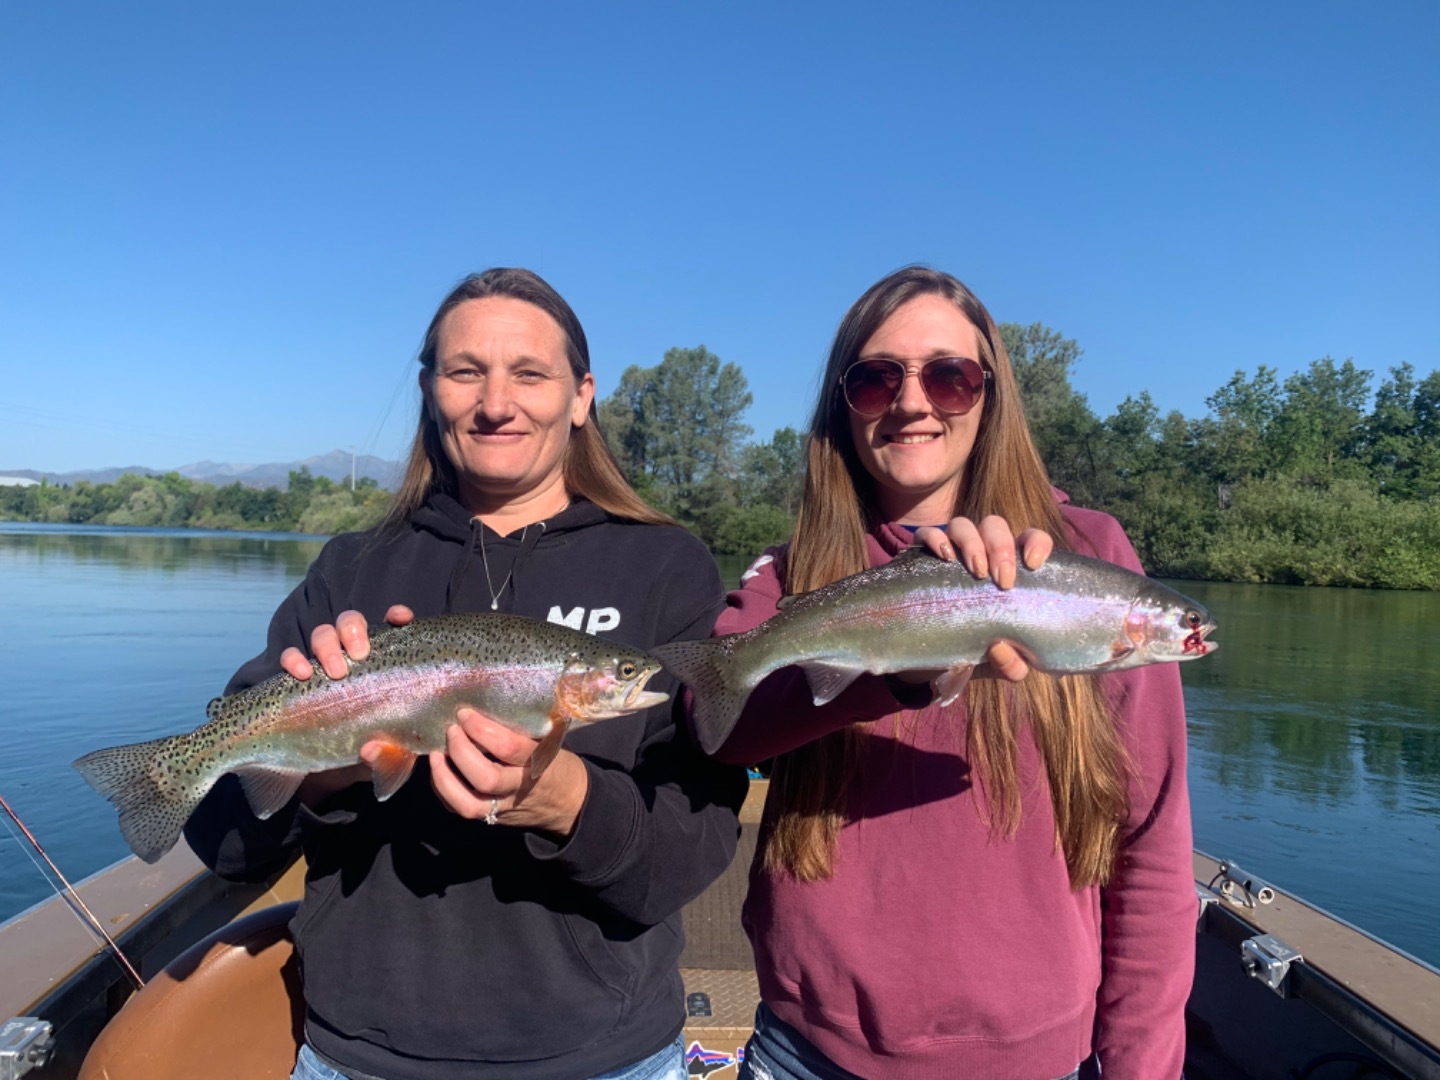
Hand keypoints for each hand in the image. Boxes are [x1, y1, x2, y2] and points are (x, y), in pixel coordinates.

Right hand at [282, 605, 413, 804]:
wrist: (335, 774)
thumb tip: (371, 748)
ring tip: (336, 671)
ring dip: (327, 644)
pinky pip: (290, 658)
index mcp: (387, 665)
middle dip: (353, 630)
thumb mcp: (392, 759)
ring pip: (323, 633)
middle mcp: (355, 658)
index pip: (394, 628)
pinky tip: (301, 673)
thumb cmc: (376, 751)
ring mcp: (326, 666)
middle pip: (351, 622)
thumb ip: (390, 756)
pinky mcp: (299, 680)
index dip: (397, 616)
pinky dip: (293, 659)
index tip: (400, 618)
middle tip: (359, 654)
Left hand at [429, 708, 589, 837]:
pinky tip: (440, 769)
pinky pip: (460, 809)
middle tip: (451, 730)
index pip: (508, 748)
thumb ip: (520, 731)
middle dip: (461, 751)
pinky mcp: (491, 819)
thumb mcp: (548, 743)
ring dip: (444, 777)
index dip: (481, 729)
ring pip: (468, 804)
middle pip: (485, 778)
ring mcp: (503, 808)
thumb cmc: (555, 764)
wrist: (568, 804)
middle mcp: (519, 789)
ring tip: (436, 754)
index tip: (465, 713)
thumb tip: (481, 707)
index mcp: (538, 764)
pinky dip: (444, 789)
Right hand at [911, 515, 1054, 682]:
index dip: (1036, 542)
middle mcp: (982, 554)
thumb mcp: (1000, 665)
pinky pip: (926, 534)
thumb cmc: (976, 653)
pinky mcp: (920, 557)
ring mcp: (951, 552)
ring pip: (963, 524)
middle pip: (995, 526)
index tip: (1033, 564)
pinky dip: (935, 538)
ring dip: (972, 542)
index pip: (1030, 538)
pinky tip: (943, 557)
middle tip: (1002, 581)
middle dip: (1001, 547)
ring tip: (976, 572)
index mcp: (1010, 569)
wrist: (929, 661)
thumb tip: (1001, 647)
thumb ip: (1013, 665)